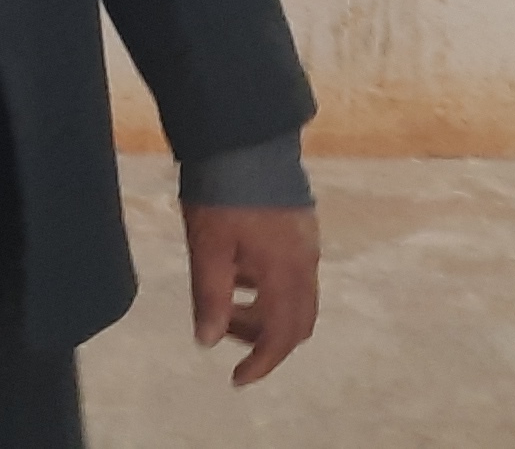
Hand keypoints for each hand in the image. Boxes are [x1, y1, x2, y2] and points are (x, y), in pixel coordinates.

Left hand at [184, 202, 320, 385]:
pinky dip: (270, 287)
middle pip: (297, 322)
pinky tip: (238, 270)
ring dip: (265, 311)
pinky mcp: (301, 225)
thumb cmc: (222, 191)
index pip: (282, 336)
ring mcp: (307, 242)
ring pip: (296, 297)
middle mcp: (305, 262)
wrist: (242, 135)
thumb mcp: (208, 247)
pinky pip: (294, 272)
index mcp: (285, 273)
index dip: (261, 363)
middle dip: (264, 338)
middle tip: (226, 333)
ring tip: (226, 298)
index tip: (237, 379)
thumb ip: (211, 297)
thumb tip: (208, 342)